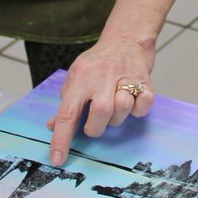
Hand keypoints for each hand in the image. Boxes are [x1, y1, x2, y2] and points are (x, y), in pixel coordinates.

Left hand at [45, 34, 155, 164]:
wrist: (126, 38)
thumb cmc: (97, 62)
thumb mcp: (75, 76)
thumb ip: (66, 102)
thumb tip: (52, 127)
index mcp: (81, 76)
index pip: (67, 112)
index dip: (61, 138)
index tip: (58, 159)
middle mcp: (102, 75)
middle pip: (99, 112)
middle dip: (95, 127)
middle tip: (95, 121)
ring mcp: (125, 76)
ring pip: (122, 109)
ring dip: (117, 117)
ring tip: (114, 107)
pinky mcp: (145, 80)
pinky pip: (143, 106)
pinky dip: (137, 110)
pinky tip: (132, 100)